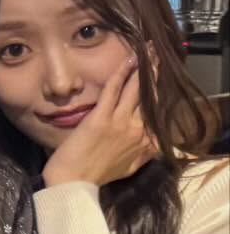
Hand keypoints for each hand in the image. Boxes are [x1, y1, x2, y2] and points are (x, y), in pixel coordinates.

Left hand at [42, 57, 156, 187]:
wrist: (74, 182)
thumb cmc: (96, 175)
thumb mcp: (130, 167)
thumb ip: (143, 153)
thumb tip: (151, 143)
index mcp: (146, 142)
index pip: (157, 112)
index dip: (158, 93)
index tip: (158, 78)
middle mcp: (139, 130)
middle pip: (151, 96)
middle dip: (155, 74)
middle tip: (159, 56)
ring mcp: (121, 122)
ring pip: (137, 89)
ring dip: (144, 67)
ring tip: (149, 51)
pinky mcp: (102, 117)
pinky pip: (114, 90)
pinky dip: (122, 73)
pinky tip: (129, 60)